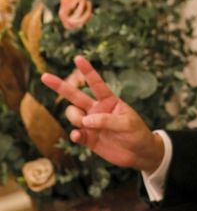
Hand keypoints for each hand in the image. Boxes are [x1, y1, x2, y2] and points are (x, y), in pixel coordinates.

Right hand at [41, 56, 164, 172]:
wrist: (138, 152)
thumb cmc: (137, 133)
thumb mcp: (127, 124)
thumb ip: (107, 120)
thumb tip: (85, 121)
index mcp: (109, 100)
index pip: (96, 83)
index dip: (88, 71)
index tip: (78, 57)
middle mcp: (97, 110)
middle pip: (75, 96)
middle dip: (60, 86)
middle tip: (44, 76)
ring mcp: (91, 124)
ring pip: (73, 115)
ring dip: (76, 118)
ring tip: (86, 126)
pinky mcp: (88, 139)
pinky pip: (74, 133)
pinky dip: (74, 134)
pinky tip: (77, 136)